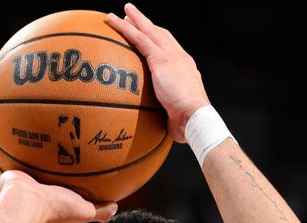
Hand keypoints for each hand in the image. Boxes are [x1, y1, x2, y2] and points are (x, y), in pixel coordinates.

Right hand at [0, 155, 116, 222]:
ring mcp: (14, 192)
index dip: (61, 195)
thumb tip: (115, 207)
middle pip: (36, 188)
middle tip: (47, 166)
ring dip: (20, 166)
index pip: (55, 203)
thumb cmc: (54, 208)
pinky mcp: (2, 181)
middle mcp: (29, 202)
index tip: (67, 185)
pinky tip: (1, 146)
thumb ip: (99, 211)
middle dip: (40, 179)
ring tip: (26, 151)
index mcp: (46, 212)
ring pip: (17, 177)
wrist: (26, 203)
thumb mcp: (83, 211)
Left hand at [107, 3, 209, 142]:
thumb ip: (170, 114)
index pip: (171, 49)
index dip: (160, 40)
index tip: (150, 35)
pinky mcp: (160, 59)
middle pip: (161, 35)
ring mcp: (170, 56)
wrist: (194, 116)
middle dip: (147, 24)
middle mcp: (179, 57)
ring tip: (123, 11)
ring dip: (135, 19)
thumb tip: (164, 127)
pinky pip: (139, 39)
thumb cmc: (189, 122)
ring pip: (149, 31)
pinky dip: (125, 28)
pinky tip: (113, 20)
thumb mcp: (178, 115)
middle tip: (134, 15)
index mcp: (185, 68)